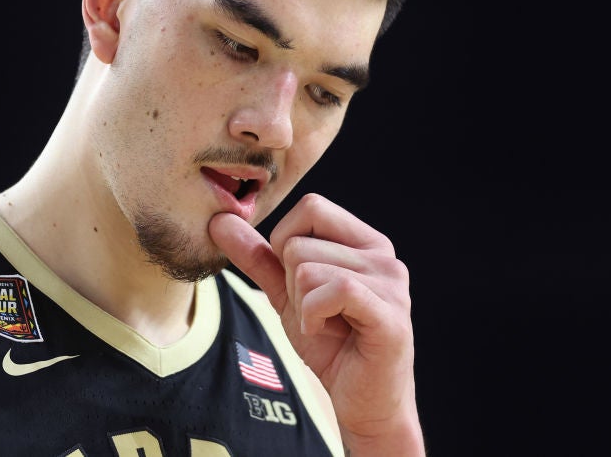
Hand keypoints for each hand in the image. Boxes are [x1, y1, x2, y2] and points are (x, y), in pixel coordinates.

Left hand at [209, 193, 422, 453]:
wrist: (361, 402)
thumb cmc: (333, 346)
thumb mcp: (286, 295)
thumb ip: (258, 256)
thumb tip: (219, 220)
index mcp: (365, 241)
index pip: (311, 206)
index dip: (286, 242)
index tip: (299, 283)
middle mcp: (384, 255)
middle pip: (300, 243)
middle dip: (292, 285)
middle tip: (318, 314)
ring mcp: (391, 283)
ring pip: (308, 269)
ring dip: (303, 307)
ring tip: (328, 326)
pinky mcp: (390, 314)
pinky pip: (331, 291)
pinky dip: (313, 316)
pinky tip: (326, 333)